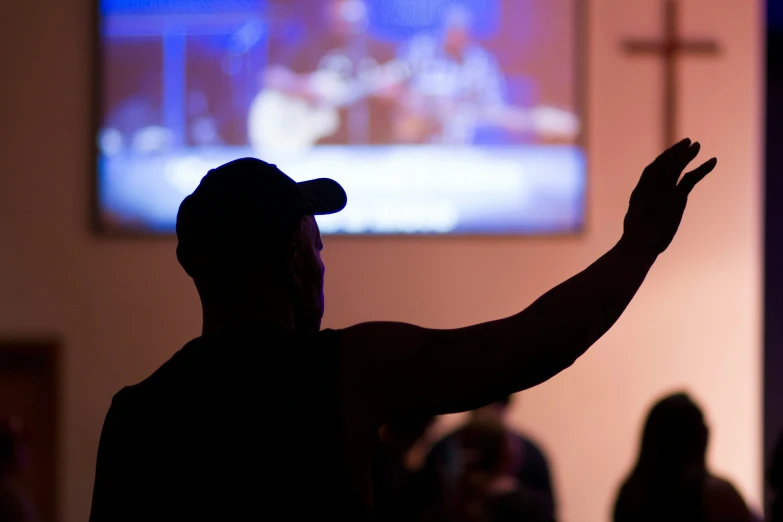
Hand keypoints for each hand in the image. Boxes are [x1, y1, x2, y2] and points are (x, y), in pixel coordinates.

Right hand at [622, 138, 716, 254]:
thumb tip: (639, 222)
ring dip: (687, 154)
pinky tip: (714, 160)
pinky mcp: (676, 197)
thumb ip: (640, 216)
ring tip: (696, 145)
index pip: (651, 170)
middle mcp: (650, 186)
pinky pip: (691, 178)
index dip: (662, 160)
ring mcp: (663, 190)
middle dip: (675, 151)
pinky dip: (703, 169)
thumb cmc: (635, 239)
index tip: (670, 153)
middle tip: (688, 141)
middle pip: (664, 163)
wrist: (638, 242)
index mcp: (639, 192)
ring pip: (676, 166)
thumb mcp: (634, 223)